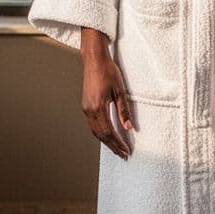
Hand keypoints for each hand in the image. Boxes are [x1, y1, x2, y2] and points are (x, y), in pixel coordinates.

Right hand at [80, 27, 134, 159]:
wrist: (94, 59)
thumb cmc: (107, 70)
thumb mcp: (120, 90)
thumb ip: (123, 110)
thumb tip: (128, 127)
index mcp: (98, 107)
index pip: (109, 132)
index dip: (118, 143)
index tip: (126, 151)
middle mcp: (89, 110)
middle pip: (101, 135)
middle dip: (113, 146)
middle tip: (123, 154)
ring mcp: (86, 108)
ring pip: (95, 131)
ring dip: (106, 141)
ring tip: (117, 148)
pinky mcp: (86, 105)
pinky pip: (93, 125)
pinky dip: (101, 133)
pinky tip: (108, 135)